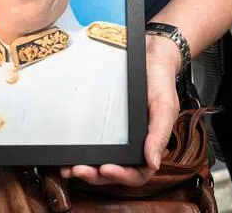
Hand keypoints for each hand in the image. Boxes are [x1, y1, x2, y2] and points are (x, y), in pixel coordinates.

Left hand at [61, 33, 181, 186]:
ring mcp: (116, 136)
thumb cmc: (160, 81)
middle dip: (96, 175)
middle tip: (78, 169)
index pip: (137, 173)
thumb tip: (153, 163)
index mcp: (149, 145)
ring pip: (100, 161)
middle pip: (114, 172)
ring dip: (85, 169)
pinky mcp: (103, 124)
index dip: (121, 176)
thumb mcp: (165, 106)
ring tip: (68, 168)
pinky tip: (67, 153)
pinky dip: (80, 151)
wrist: (149, 55)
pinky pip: (92, 142)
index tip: (105, 168)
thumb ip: (160, 134)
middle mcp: (132, 144)